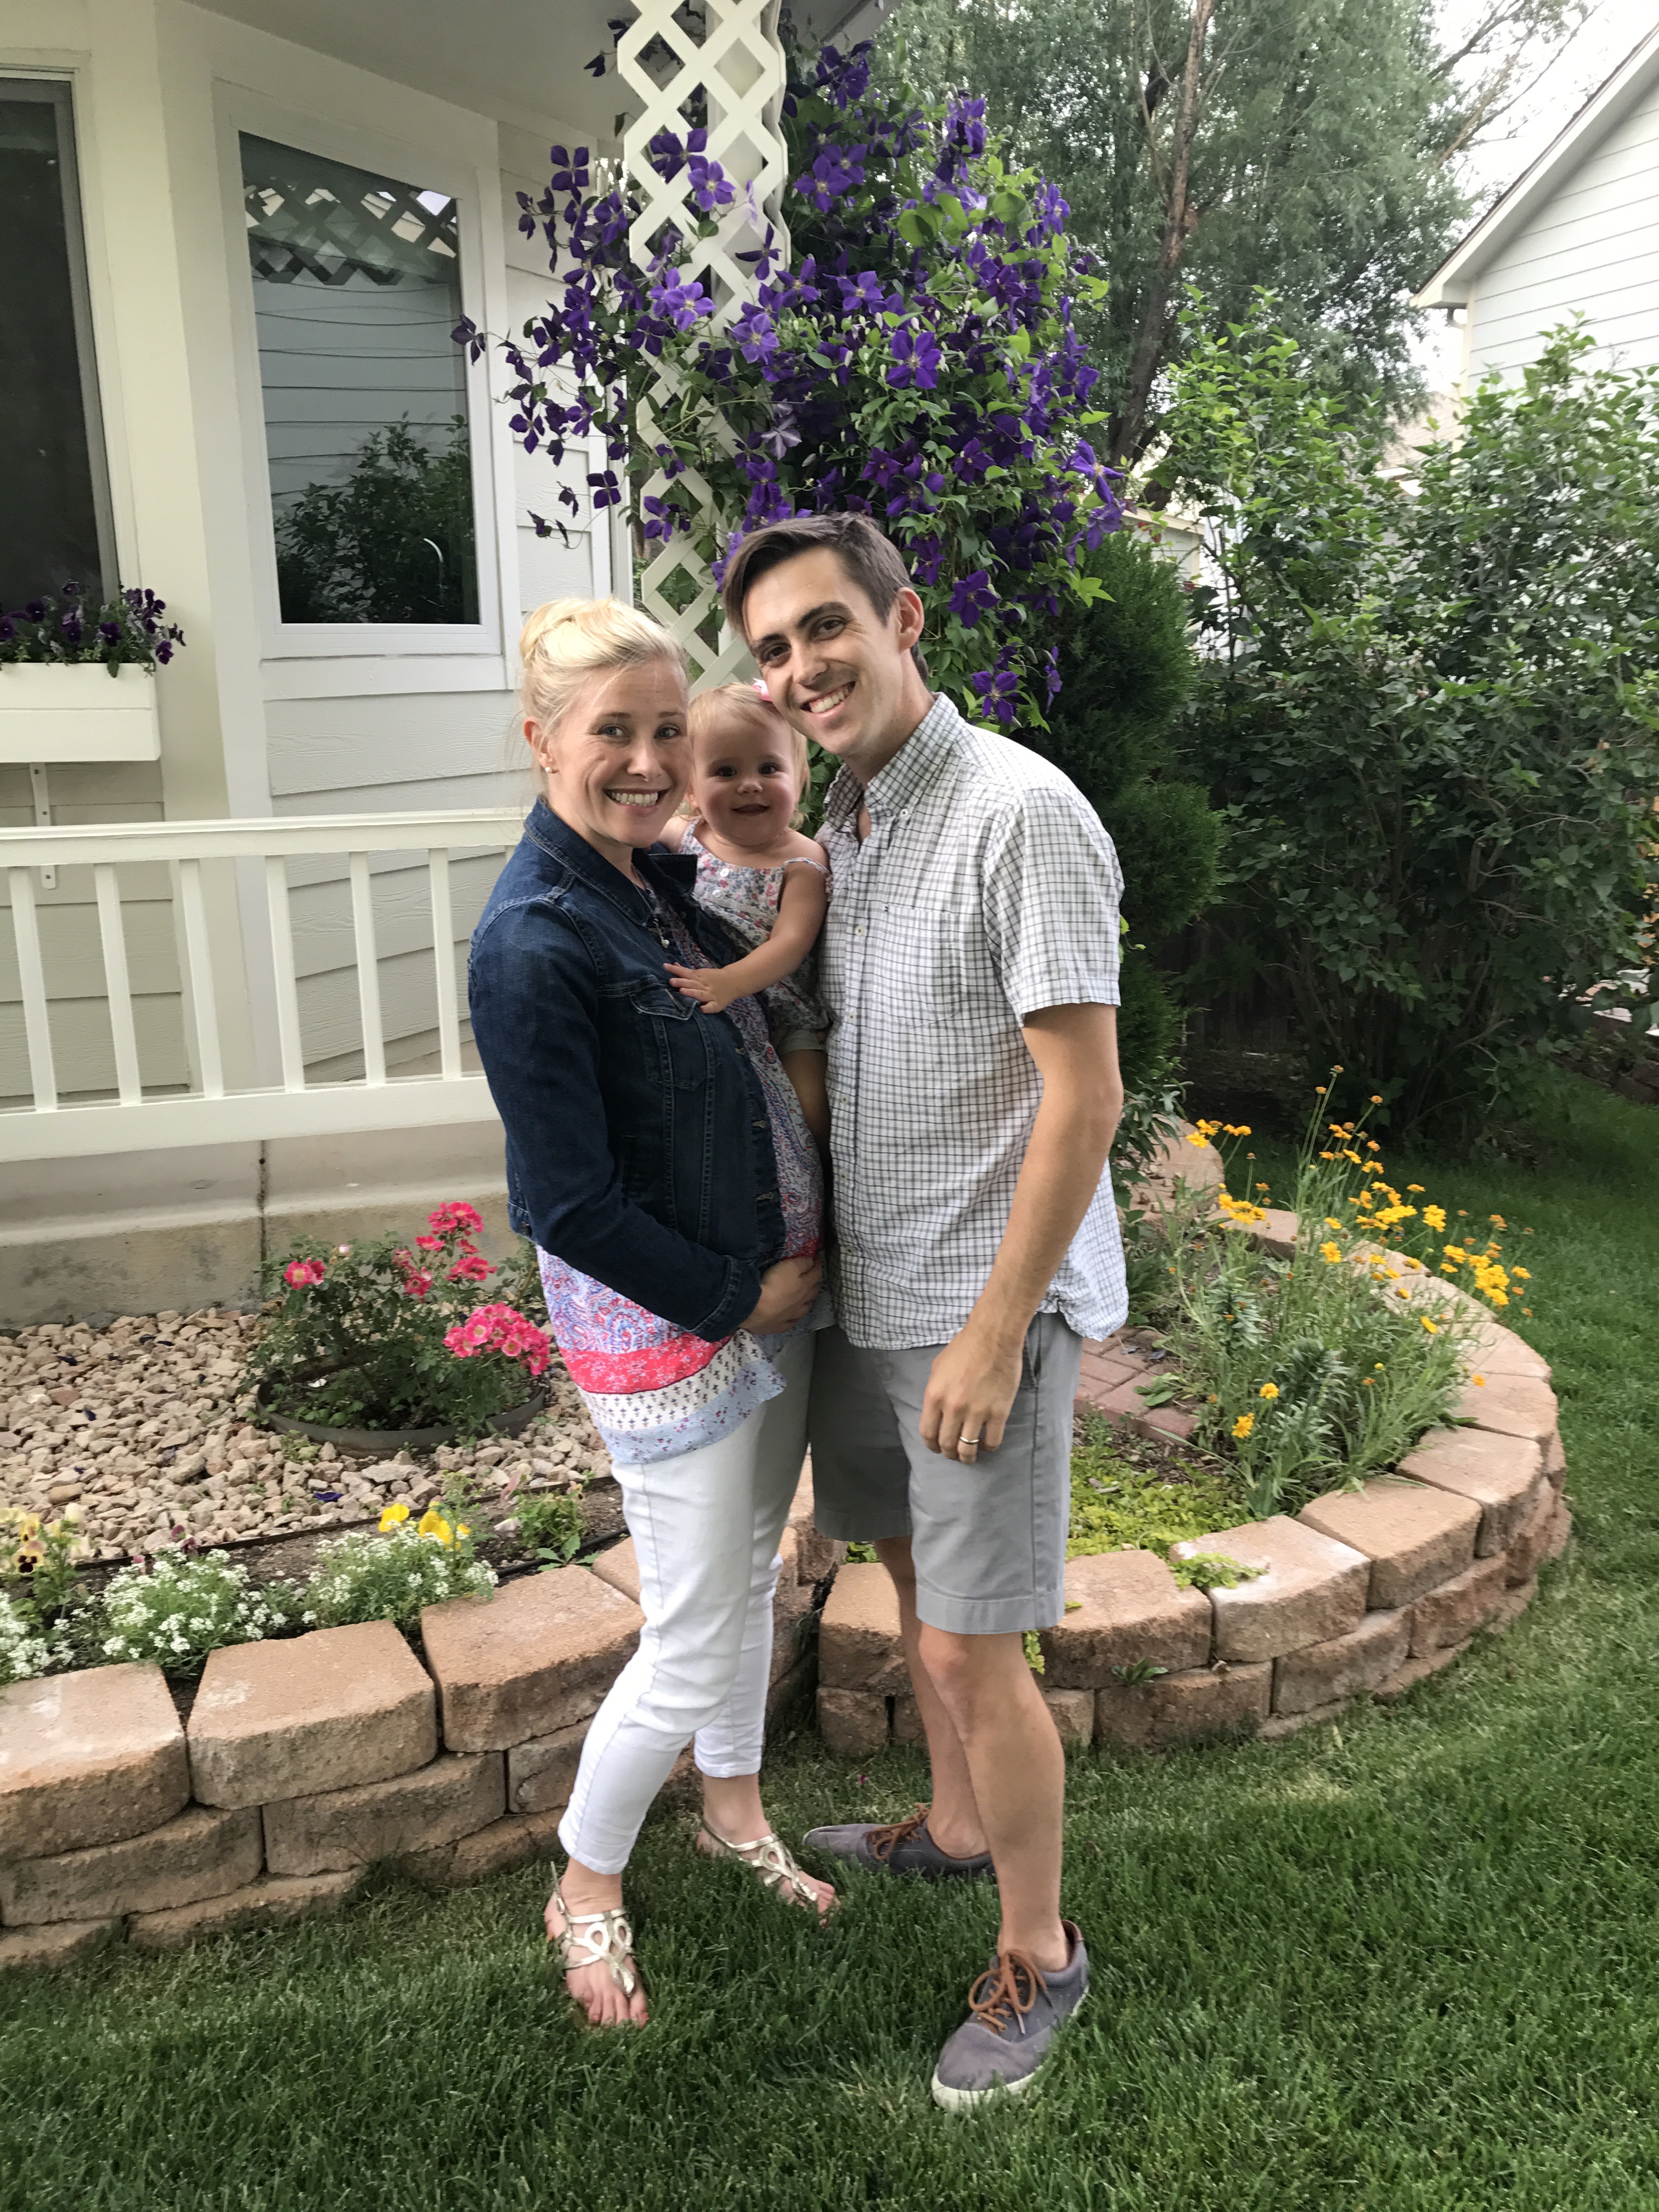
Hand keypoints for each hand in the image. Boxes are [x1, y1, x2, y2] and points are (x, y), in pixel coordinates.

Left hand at [665, 962, 735, 1013]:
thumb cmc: (712, 978)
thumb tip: (672, 964)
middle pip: (692, 983)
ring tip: (682, 992)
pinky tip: (702, 1009)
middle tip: (671, 981)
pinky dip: (708, 1008)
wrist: (734, 982)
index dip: (675, 970)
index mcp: (699, 977)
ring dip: (691, 993)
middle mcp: (704, 985)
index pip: (685, 972)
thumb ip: (685, 971)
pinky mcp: (717, 1004)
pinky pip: (712, 1007)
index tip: (665, 966)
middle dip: (682, 982)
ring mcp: (710, 995)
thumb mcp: (699, 973)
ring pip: (700, 994)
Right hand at [742, 1255, 822, 1333]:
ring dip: (807, 1302)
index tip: (816, 1258)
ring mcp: (792, 1315)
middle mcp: (802, 1301)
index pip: (816, 1273)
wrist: (756, 1309)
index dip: (817, 1264)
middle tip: (811, 1277)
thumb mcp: (789, 1266)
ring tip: (806, 1298)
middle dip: (814, 1283)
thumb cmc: (773, 1284)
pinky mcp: (780, 1326)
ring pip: (804, 1308)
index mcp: (805, 1285)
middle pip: (812, 1291)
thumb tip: (811, 1262)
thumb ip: (802, 1264)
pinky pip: (790, 1323)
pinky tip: (791, 1317)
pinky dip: (793, 1319)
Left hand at [920, 1324, 1023, 1460]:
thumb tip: (936, 1412)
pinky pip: (992, 1441)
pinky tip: (986, 1444)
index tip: (936, 1448)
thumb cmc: (964, 1348)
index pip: (927, 1433)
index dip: (931, 1445)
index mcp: (934, 1396)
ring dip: (967, 1457)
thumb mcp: (937, 1368)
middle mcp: (953, 1408)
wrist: (993, 1337)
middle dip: (949, 1453)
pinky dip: (988, 1447)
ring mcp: (976, 1412)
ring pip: (968, 1448)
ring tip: (969, 1456)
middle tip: (954, 1453)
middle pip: (947, 1444)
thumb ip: (934, 1393)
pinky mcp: (998, 1413)